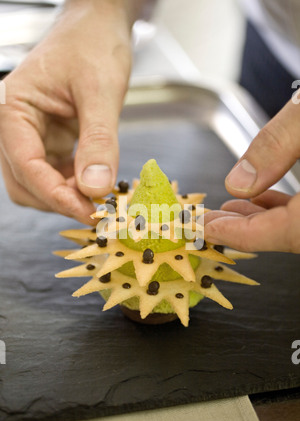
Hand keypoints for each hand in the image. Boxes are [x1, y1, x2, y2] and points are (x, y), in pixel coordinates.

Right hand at [0, 0, 133, 224]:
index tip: (88, 211)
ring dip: (66, 197)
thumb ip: (98, 141)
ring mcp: (31, 135)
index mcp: (12, 109)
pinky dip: (73, 186)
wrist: (97, 26)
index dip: (56, 196)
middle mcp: (14, 126)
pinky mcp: (49, 141)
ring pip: (38, 184)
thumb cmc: (93, 44)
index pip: (26, 166)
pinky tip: (96, 183)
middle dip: (59, 200)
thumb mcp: (100, 92)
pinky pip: (55, 174)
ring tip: (100, 197)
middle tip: (96, 209)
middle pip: (25, 183)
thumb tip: (95, 188)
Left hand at [203, 99, 299, 252]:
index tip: (207, 230)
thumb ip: (277, 145)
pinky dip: (286, 207)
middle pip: (290, 235)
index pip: (284, 233)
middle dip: (246, 230)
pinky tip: (265, 195)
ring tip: (229, 210)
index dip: (240, 235)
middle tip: (208, 222)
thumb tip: (238, 181)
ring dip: (264, 219)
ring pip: (299, 226)